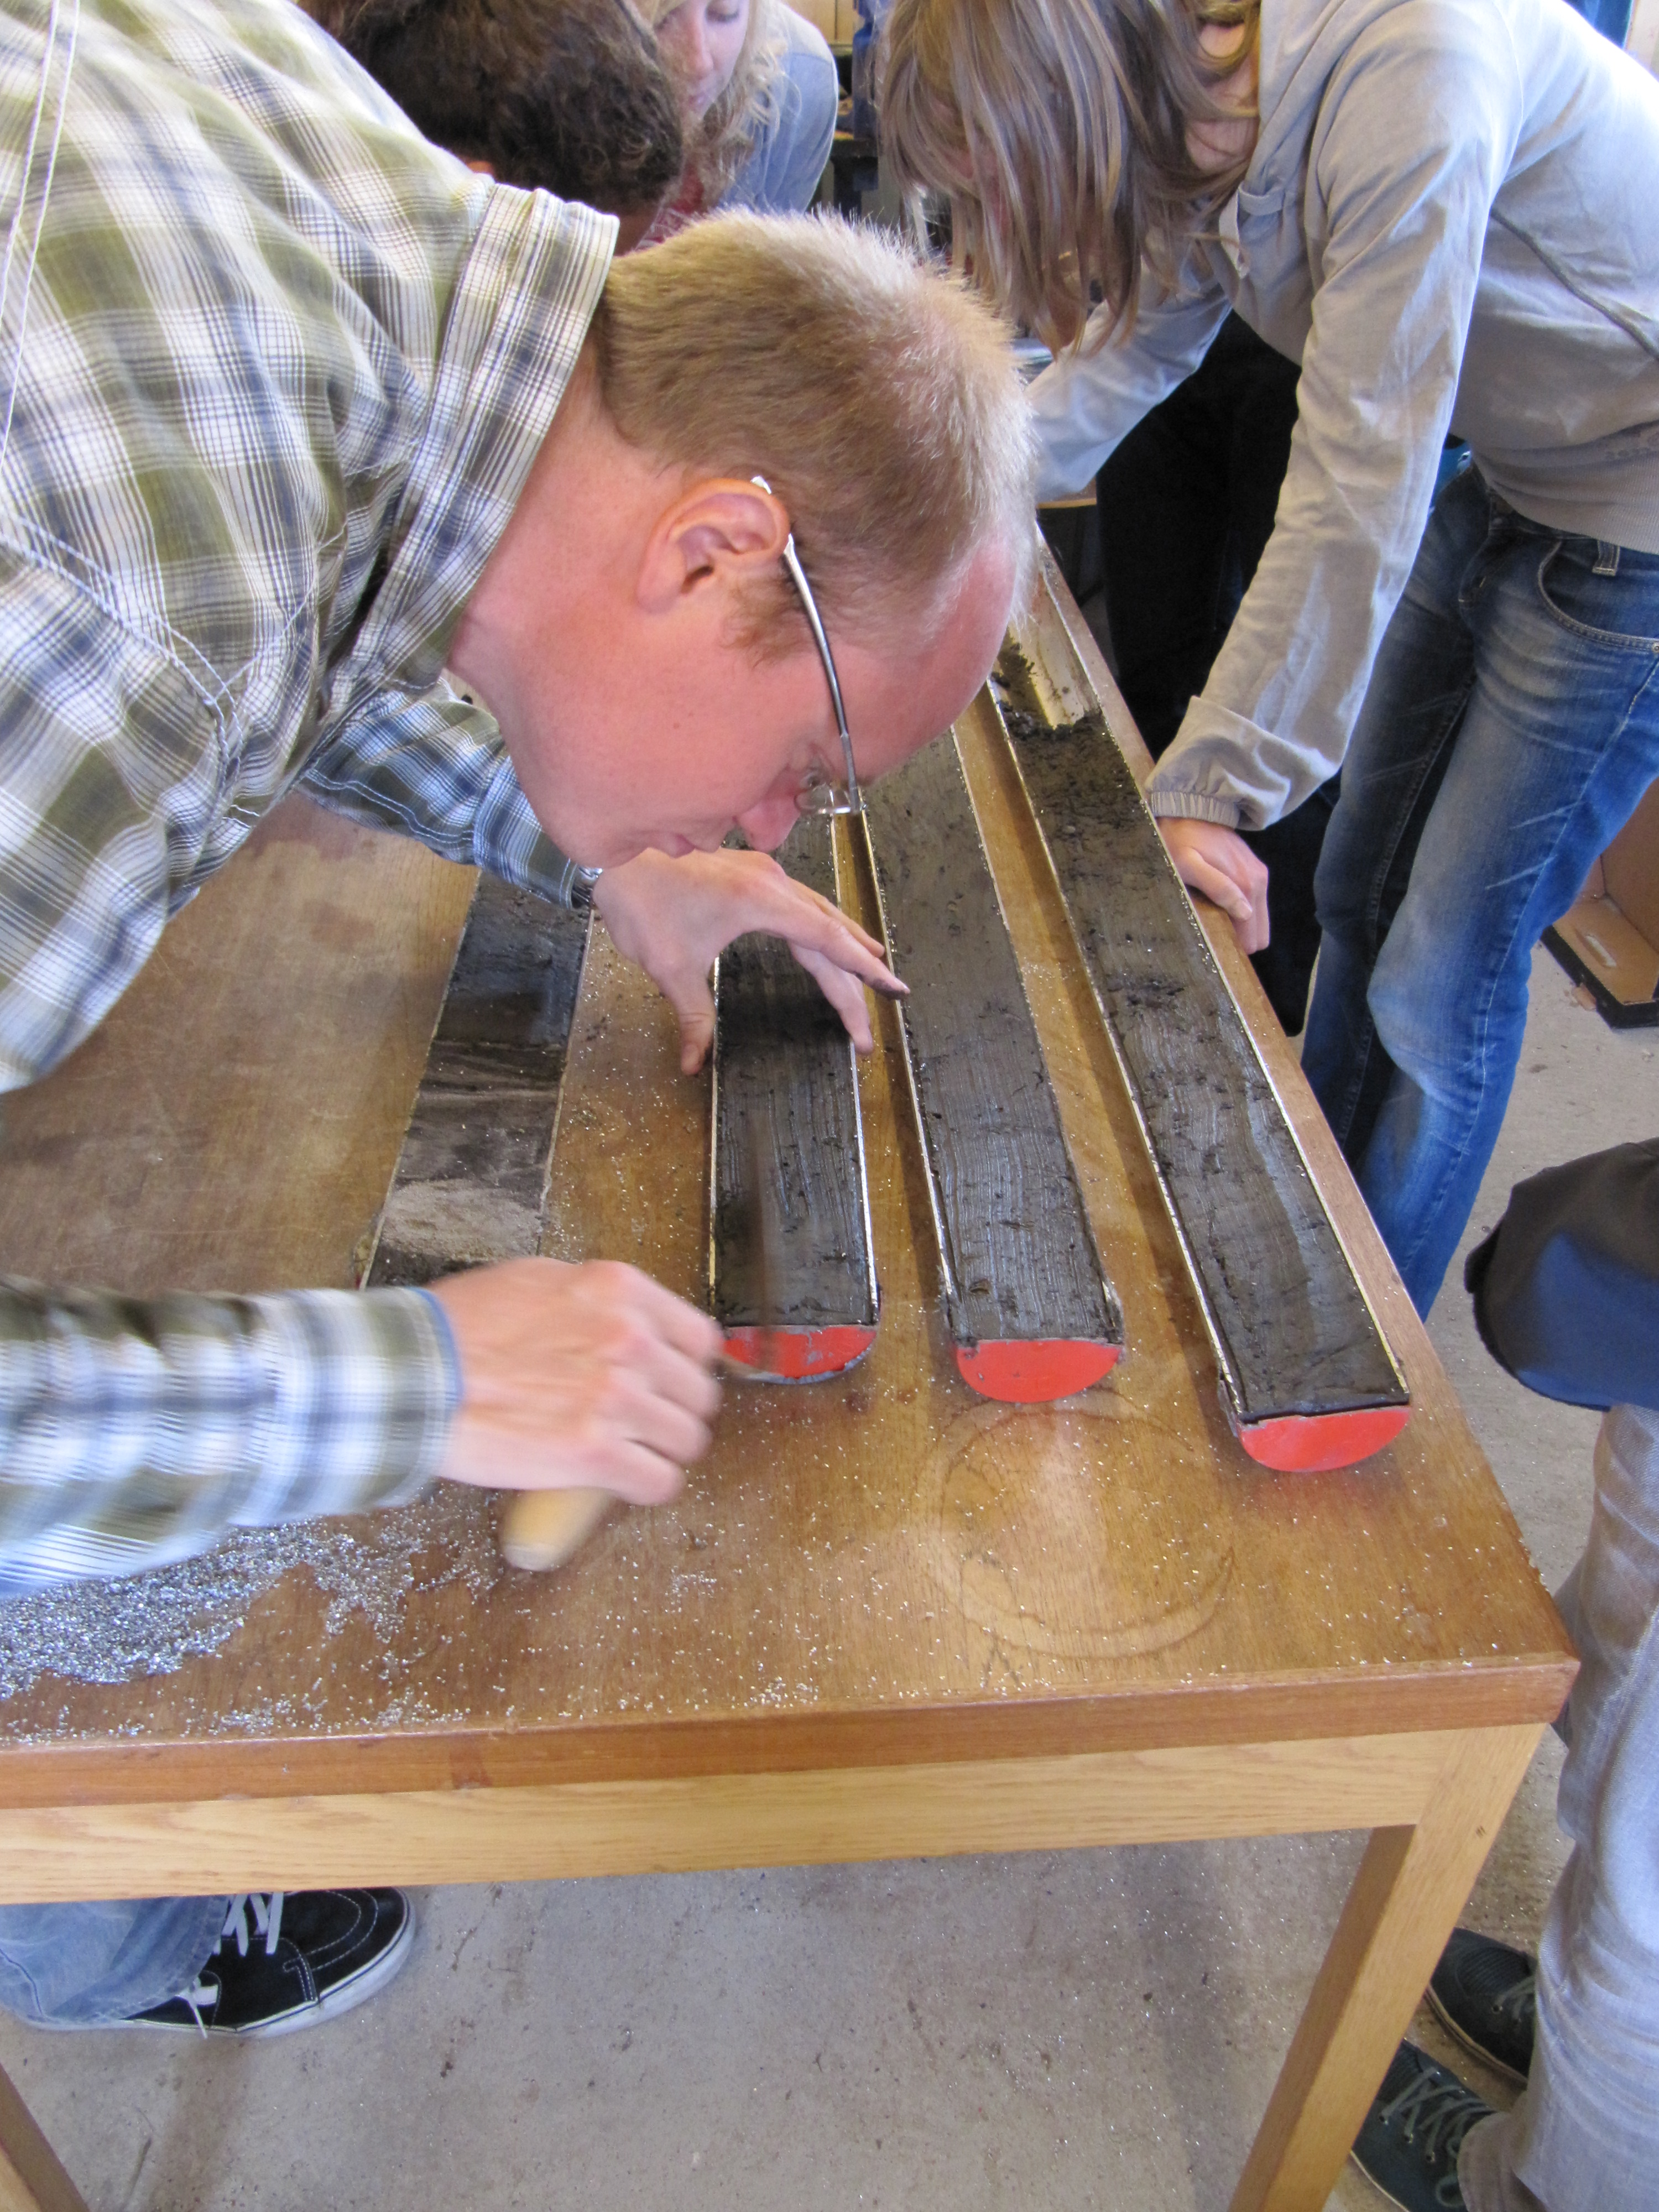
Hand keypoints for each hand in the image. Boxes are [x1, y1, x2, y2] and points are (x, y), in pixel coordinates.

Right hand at [431, 1257, 723, 1501]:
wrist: (413, 1374)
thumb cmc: (458, 1329)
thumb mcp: (538, 1282)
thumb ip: (593, 1301)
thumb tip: (625, 1322)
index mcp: (618, 1291)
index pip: (699, 1338)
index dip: (685, 1367)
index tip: (671, 1382)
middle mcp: (628, 1339)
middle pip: (697, 1392)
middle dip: (674, 1410)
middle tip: (648, 1423)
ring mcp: (615, 1397)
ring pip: (685, 1439)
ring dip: (661, 1450)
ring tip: (632, 1453)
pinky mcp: (594, 1452)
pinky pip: (659, 1481)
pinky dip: (645, 1486)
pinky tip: (623, 1480)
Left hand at [593, 845, 904, 1074]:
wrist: (611, 854)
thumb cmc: (640, 903)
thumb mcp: (669, 969)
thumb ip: (692, 1018)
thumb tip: (692, 1065)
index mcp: (762, 902)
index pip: (827, 943)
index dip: (861, 972)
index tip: (891, 991)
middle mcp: (771, 883)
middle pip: (828, 934)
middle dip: (855, 978)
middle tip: (877, 1015)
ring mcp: (761, 873)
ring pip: (818, 911)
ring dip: (845, 941)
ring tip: (872, 964)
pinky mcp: (748, 871)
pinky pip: (799, 899)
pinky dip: (819, 922)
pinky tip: (822, 931)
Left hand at [1159, 818, 1270, 952]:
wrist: (1191, 809)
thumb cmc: (1181, 840)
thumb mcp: (1189, 866)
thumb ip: (1218, 887)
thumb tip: (1245, 914)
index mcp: (1247, 885)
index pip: (1252, 937)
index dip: (1234, 946)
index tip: (1213, 946)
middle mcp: (1259, 882)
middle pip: (1259, 932)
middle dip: (1238, 938)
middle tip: (1211, 934)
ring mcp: (1259, 875)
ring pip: (1257, 920)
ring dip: (1238, 925)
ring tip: (1212, 919)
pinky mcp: (1254, 870)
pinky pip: (1254, 904)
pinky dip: (1239, 911)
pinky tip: (1218, 905)